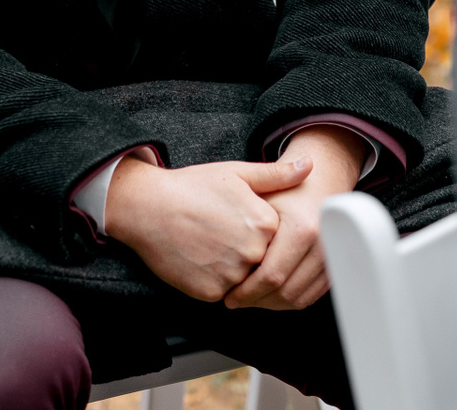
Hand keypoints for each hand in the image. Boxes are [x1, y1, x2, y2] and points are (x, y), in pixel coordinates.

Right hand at [103, 154, 311, 301]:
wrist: (147, 207)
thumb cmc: (191, 187)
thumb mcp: (236, 173)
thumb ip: (276, 174)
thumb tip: (309, 164)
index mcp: (264, 223)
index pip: (280, 238)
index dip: (260, 230)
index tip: (241, 221)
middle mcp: (252, 252)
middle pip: (263, 260)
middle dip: (248, 252)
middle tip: (222, 234)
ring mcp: (231, 274)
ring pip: (245, 280)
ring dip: (233, 268)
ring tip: (210, 245)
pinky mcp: (210, 292)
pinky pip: (223, 293)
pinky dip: (215, 280)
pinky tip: (200, 258)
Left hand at [223, 125, 366, 310]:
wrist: (321, 180)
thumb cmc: (288, 188)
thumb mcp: (263, 193)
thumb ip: (244, 221)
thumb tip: (224, 257)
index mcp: (302, 229)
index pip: (271, 275)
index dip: (247, 292)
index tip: (230, 295)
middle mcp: (321, 245)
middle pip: (286, 291)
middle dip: (257, 301)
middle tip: (234, 300)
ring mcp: (331, 257)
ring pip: (298, 298)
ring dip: (272, 303)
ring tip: (249, 299)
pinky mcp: (334, 266)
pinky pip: (310, 295)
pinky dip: (288, 300)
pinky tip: (269, 295)